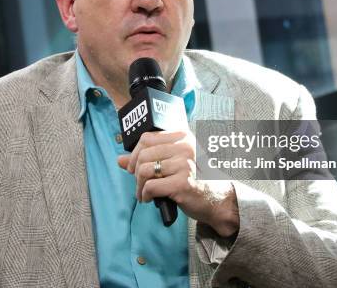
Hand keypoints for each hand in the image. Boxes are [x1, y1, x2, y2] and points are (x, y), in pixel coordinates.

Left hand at [117, 130, 239, 236]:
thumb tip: (119, 159)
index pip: (147, 138)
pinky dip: (145, 195)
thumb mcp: (173, 163)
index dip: (134, 153)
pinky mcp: (182, 183)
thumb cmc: (195, 179)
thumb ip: (148, 158)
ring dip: (139, 185)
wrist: (217, 200)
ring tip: (143, 193)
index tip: (132, 166)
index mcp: (182, 137)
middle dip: (135, 171)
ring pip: (145, 170)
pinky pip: (151, 186)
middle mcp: (185, 147)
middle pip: (143, 154)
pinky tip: (149, 199)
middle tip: (138, 182)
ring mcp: (185, 164)